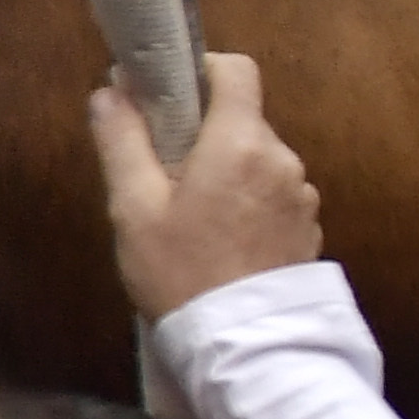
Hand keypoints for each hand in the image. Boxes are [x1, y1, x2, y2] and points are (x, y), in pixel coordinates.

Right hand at [87, 52, 320, 321]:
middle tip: (162, 174)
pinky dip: (247, 203)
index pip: (237, 70)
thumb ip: (121, 142)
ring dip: (226, 172)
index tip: (169, 94)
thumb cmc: (181, 273)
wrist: (245, 348)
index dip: (202, 70)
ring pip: (257, 161)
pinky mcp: (308, 230)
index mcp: (239, 144)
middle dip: (204, 134)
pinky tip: (221, 243)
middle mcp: (282, 161)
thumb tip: (110, 92)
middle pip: (242, 120)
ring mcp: (301, 197)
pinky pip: (272, 196)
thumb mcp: (133, 209)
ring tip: (191, 218)